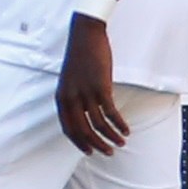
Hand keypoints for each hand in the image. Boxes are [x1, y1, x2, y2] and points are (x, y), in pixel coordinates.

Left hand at [57, 16, 128, 154]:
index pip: (68, 128)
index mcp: (61, 98)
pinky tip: (126, 130)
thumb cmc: (80, 58)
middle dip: (97, 145)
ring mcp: (85, 93)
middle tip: (109, 152)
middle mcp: (70, 98)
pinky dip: (119, 124)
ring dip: (111, 137)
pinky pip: (110, 113)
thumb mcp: (70, 81)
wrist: (85, 36)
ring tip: (121, 142)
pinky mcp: (100, 87)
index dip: (79, 142)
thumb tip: (85, 114)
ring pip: (98, 124)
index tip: (89, 151)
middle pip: (83, 130)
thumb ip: (74, 97)